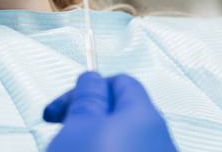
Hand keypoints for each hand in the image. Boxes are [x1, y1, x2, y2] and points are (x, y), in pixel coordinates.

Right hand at [44, 72, 176, 151]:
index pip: (120, 81)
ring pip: (121, 139)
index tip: (62, 107)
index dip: (87, 89)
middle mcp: (159, 138)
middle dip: (88, 118)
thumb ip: (87, 95)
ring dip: (93, 140)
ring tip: (73, 148)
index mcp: (145, 115)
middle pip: (120, 113)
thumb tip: (92, 77)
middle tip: (64, 130)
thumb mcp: (79, 124)